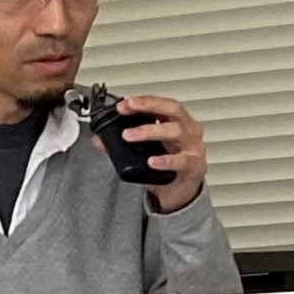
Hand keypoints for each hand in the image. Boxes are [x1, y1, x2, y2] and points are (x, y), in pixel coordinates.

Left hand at [92, 95, 207, 213]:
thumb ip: (123, 143)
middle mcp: (188, 130)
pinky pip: (182, 161)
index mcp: (177, 122)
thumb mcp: (145, 151)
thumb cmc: (167, 165)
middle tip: (127, 109)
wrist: (180, 193)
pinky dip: (166, 160)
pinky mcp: (194, 167)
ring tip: (130, 135)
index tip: (124, 104)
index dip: (144, 101)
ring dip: (150, 131)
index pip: (162, 104)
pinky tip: (152, 161)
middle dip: (149, 106)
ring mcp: (194, 147)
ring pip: (175, 131)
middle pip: (173, 110)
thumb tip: (99, 140)